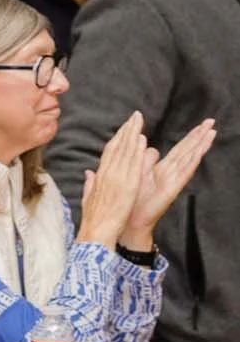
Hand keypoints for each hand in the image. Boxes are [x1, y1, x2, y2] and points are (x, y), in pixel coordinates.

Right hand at [76, 111, 151, 247]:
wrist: (96, 232)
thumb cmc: (93, 220)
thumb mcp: (88, 199)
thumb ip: (90, 184)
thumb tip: (88, 173)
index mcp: (99, 177)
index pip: (109, 152)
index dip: (118, 138)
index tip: (125, 127)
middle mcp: (107, 175)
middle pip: (117, 148)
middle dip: (126, 130)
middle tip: (135, 116)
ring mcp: (116, 180)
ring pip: (125, 152)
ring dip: (132, 135)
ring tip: (139, 122)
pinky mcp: (126, 186)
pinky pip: (132, 165)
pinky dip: (136, 152)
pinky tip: (141, 140)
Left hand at [124, 118, 216, 249]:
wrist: (129, 220)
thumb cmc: (132, 200)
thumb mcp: (137, 174)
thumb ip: (144, 160)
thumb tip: (148, 147)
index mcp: (162, 169)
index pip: (180, 148)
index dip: (190, 136)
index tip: (201, 124)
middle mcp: (170, 173)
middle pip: (187, 150)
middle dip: (199, 136)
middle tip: (211, 121)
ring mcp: (172, 181)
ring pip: (188, 159)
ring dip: (200, 146)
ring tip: (211, 132)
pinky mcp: (171, 189)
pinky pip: (183, 174)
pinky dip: (191, 162)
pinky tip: (199, 153)